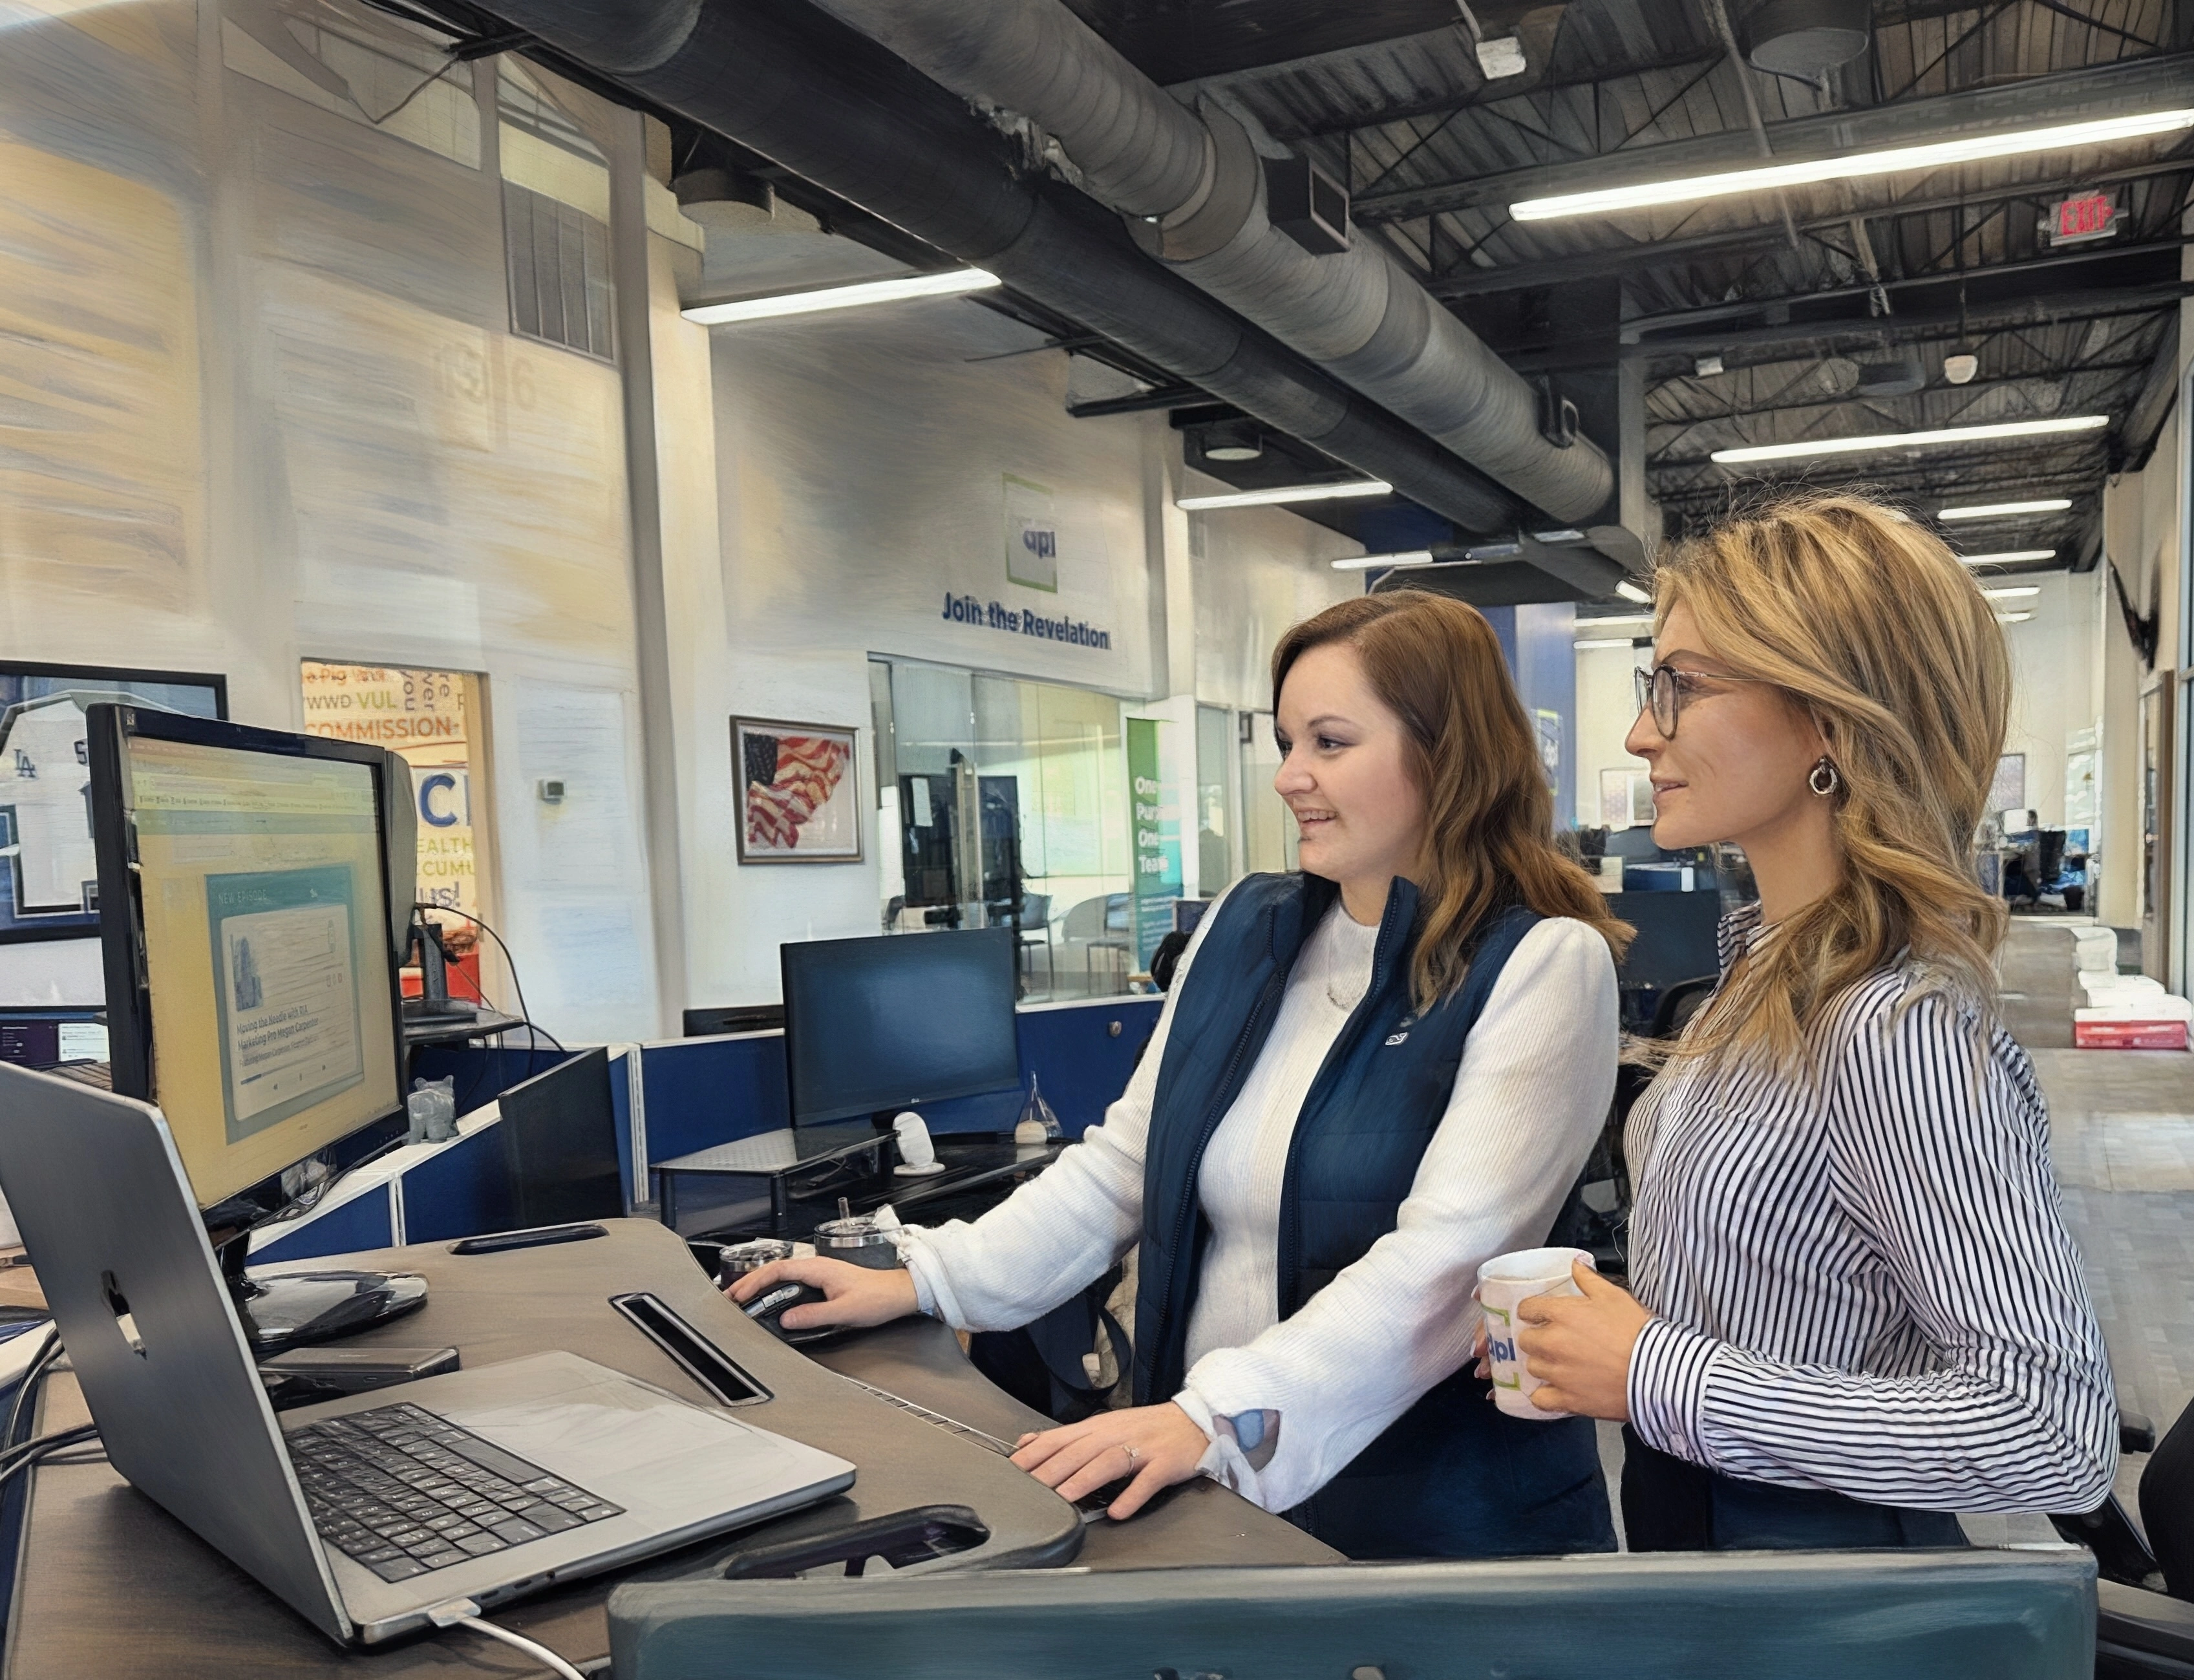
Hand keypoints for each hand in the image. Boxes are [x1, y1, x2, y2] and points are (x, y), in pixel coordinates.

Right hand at [722, 1257, 916, 1332]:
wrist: (899, 1293)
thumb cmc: (878, 1297)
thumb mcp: (845, 1310)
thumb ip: (814, 1315)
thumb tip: (787, 1319)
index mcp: (818, 1268)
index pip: (778, 1270)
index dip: (754, 1282)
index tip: (738, 1294)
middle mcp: (817, 1267)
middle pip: (775, 1271)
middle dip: (750, 1283)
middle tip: (731, 1297)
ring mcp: (820, 1274)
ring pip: (782, 1276)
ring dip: (762, 1286)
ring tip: (744, 1299)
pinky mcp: (824, 1282)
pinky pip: (792, 1282)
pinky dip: (776, 1289)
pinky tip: (771, 1300)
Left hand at [1009, 1402, 1208, 1520]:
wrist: (1195, 1420)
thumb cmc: (1147, 1428)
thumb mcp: (1104, 1426)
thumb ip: (1067, 1437)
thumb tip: (1029, 1440)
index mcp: (1098, 1428)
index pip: (1059, 1439)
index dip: (1035, 1454)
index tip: (1011, 1470)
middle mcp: (1115, 1435)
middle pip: (1078, 1452)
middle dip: (1051, 1470)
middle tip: (1029, 1490)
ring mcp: (1141, 1448)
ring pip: (1108, 1463)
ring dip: (1085, 1480)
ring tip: (1065, 1499)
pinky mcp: (1165, 1463)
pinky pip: (1147, 1480)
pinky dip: (1132, 1495)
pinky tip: (1117, 1511)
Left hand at [1514, 1259, 1651, 1420]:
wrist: (1656, 1370)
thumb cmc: (1636, 1331)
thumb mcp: (1614, 1296)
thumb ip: (1588, 1278)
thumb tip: (1575, 1263)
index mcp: (1561, 1314)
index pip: (1527, 1309)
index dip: (1533, 1312)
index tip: (1541, 1316)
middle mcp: (1552, 1343)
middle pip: (1526, 1340)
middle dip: (1538, 1339)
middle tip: (1556, 1341)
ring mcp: (1557, 1373)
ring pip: (1532, 1368)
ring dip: (1543, 1365)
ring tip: (1561, 1366)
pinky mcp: (1566, 1399)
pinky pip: (1540, 1399)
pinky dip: (1544, 1396)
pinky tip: (1556, 1391)